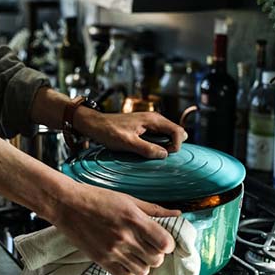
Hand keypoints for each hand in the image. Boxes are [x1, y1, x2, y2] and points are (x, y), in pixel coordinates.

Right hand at [54, 182, 180, 274]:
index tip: (163, 238)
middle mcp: (125, 237)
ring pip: (143, 271)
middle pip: (156, 259)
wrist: (68, 205)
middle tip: (150, 244)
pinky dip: (130, 271)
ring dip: (144, 263)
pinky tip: (126, 259)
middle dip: (157, 253)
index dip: (168, 242)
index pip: (164, 242)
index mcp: (134, 219)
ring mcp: (113, 251)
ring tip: (138, 251)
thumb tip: (177, 213)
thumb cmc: (98, 198)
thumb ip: (154, 209)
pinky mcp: (101, 260)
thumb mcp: (128, 198)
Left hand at [73, 108, 187, 158]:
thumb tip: (164, 155)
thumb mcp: (127, 142)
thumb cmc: (109, 131)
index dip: (177, 145)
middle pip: (176, 132)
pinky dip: (159, 145)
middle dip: (174, 146)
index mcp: (153, 119)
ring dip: (166, 146)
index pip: (178, 131)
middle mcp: (155, 119)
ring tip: (153, 155)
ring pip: (168, 135)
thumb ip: (146, 148)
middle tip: (160, 156)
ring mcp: (150, 123)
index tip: (166, 155)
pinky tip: (148, 152)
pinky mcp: (145, 128)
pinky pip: (159, 136)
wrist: (95, 124)